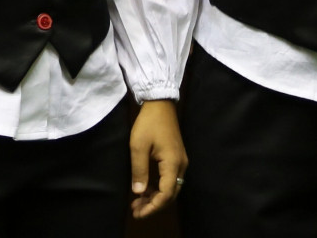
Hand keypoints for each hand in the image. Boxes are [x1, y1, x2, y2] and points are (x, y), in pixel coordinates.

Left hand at [129, 99, 187, 217]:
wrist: (160, 104)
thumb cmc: (148, 123)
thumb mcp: (138, 146)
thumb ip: (139, 171)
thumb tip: (139, 192)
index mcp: (172, 163)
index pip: (166, 194)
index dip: (153, 207)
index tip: (138, 213)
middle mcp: (180, 165)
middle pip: (170, 194)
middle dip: (153, 205)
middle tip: (136, 210)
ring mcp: (180, 161)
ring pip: (171, 187)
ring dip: (155, 197)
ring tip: (137, 203)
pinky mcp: (176, 158)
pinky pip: (169, 179)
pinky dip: (158, 188)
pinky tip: (145, 190)